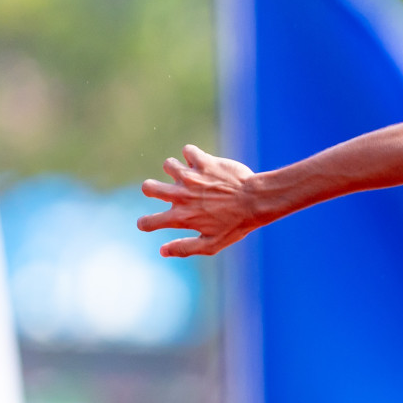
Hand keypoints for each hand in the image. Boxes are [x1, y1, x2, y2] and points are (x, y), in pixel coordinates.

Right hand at [138, 145, 262, 256]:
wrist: (257, 201)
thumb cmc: (237, 224)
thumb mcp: (212, 244)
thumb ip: (185, 248)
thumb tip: (162, 251)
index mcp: (182, 217)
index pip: (148, 222)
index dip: (145, 223)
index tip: (149, 222)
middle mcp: (181, 195)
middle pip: (148, 187)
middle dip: (152, 189)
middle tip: (171, 192)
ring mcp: (191, 177)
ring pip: (168, 165)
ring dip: (177, 170)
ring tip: (193, 177)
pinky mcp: (203, 162)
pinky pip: (188, 151)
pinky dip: (193, 156)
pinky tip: (204, 164)